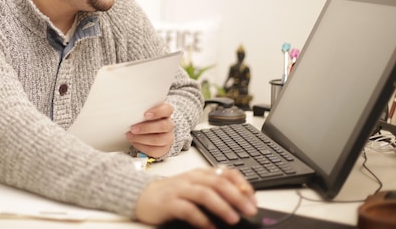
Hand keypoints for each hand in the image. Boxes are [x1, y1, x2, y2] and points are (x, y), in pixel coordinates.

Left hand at [127, 102, 174, 157]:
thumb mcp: (143, 111)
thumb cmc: (144, 119)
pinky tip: (134, 142)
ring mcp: (167, 138)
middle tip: (133, 128)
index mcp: (166, 112)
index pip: (167, 110)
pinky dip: (142, 146)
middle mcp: (168, 125)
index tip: (145, 115)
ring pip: (158, 140)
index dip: (157, 112)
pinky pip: (154, 150)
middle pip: (163, 126)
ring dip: (142, 138)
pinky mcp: (163, 149)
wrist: (148, 132)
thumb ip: (140, 109)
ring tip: (130, 136)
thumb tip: (129, 110)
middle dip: (146, 128)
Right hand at [135, 167, 256, 227]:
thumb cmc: (172, 193)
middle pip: (217, 182)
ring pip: (204, 193)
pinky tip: (210, 227)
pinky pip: (187, 209)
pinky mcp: (169, 203)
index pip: (225, 172)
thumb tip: (242, 201)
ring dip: (221, 206)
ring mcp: (179, 189)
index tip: (253, 198)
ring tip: (233, 218)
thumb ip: (214, 190)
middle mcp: (191, 178)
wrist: (143, 196)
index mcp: (200, 173)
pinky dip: (201, 218)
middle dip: (236, 196)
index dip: (242, 183)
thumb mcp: (195, 188)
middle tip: (249, 210)